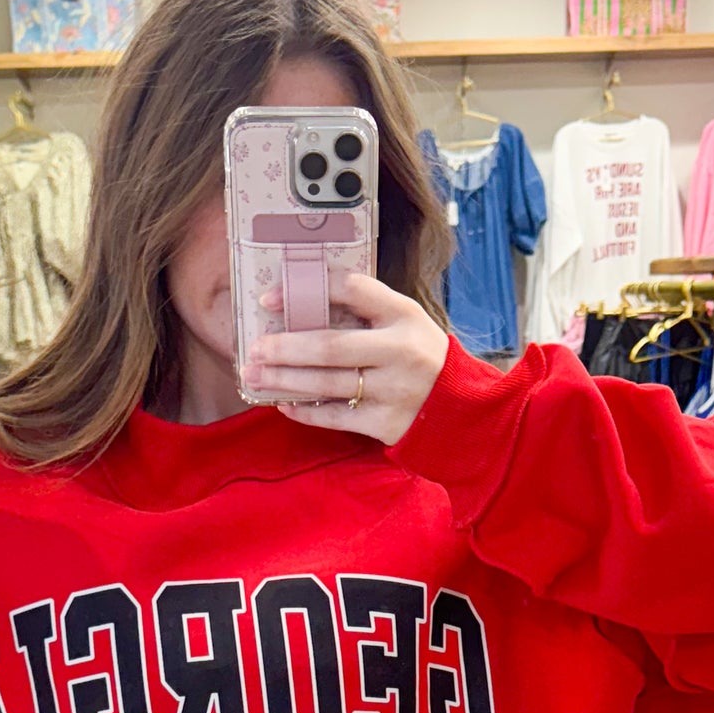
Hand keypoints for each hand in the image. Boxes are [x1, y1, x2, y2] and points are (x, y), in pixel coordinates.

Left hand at [249, 270, 447, 442]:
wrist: (460, 408)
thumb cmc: (420, 357)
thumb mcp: (404, 321)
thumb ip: (364, 309)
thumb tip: (300, 305)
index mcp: (404, 315)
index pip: (351, 289)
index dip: (308, 290)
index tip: (269, 299)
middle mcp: (400, 351)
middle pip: (329, 346)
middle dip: (284, 348)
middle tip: (253, 349)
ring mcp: (394, 390)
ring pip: (326, 383)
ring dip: (284, 379)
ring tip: (255, 376)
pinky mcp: (386, 423)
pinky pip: (335, 416)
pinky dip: (305, 410)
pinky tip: (284, 403)